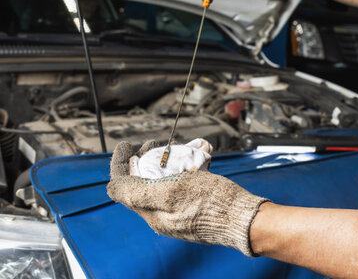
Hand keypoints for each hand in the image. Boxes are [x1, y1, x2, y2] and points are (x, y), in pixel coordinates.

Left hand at [107, 140, 268, 255]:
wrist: (244, 219)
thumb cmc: (212, 204)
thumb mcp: (171, 192)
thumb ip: (137, 191)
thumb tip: (111, 187)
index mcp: (152, 213)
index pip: (123, 186)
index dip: (120, 163)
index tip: (126, 143)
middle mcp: (162, 214)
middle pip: (142, 181)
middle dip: (144, 158)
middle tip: (153, 142)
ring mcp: (178, 211)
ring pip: (163, 180)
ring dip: (166, 160)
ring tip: (177, 147)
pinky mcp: (194, 206)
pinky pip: (182, 184)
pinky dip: (184, 168)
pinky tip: (196, 157)